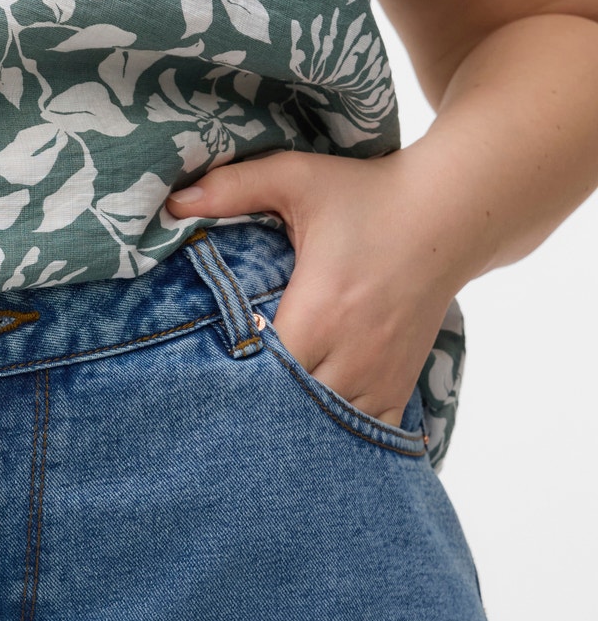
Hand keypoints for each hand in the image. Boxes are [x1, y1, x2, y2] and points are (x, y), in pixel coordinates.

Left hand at [165, 149, 490, 427]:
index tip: (204, 382)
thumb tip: (172, 202)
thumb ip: (233, 188)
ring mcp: (378, 376)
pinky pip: (366, 436)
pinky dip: (338, 441)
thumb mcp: (298, 178)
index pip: (263, 373)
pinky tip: (310, 439)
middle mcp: (350, 354)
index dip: (232, 383)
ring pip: (327, 432)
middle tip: (220, 418)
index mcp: (318, 312)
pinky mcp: (398, 386)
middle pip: (291, 412)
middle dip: (258, 414)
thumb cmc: (367, 196)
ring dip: (295, 431)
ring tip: (260, 430)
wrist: (449, 214)